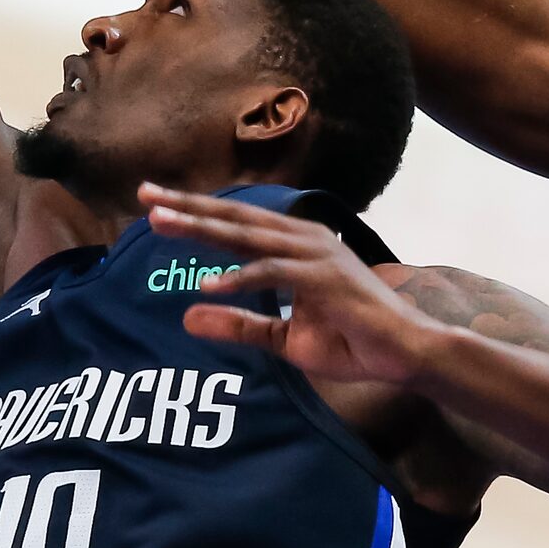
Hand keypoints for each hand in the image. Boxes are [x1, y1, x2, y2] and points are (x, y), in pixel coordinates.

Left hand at [142, 184, 442, 387]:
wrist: (404, 353)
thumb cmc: (353, 341)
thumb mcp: (283, 336)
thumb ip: (239, 324)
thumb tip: (187, 316)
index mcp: (297, 245)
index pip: (238, 223)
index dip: (197, 214)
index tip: (154, 206)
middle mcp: (305, 238)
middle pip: (236, 217)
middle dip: (188, 206)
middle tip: (144, 194)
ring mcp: (316, 254)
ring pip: (247, 236)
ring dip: (202, 229)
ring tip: (160, 224)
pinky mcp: (324, 277)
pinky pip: (272, 273)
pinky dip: (238, 278)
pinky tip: (205, 284)